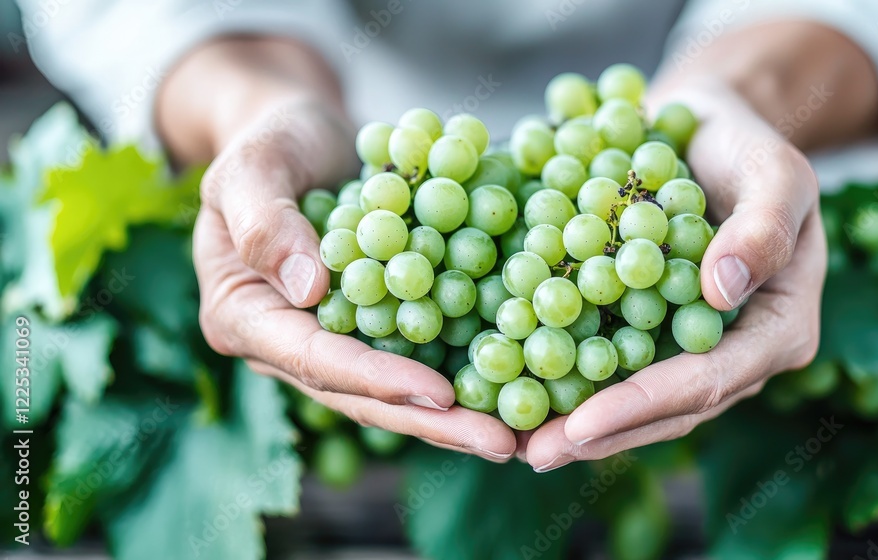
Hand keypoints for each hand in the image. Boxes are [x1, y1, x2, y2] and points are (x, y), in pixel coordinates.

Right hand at [191, 97, 515, 461]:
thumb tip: (311, 289)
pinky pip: (421, 352)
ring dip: (456, 415)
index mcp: (246, 317)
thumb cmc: (267, 143)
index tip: (438, 393)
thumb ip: (264, 222)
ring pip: (396, 390)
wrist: (302, 137)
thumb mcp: (249, 166)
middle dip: (431, 420)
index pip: (314, 360)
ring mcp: (337, 339)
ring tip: (515, 435)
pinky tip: (515, 387)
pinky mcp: (378, 323)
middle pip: (362, 395)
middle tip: (499, 442)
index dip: (376, 379)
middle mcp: (291, 344)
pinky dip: (465, 372)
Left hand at [524, 82, 824, 471]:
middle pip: (670, 408)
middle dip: (600, 434)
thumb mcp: (774, 171)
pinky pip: (612, 361)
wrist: (708, 130)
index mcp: (779, 329)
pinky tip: (518, 392)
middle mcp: (737, 353)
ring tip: (514, 443)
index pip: (711, 380)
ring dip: (577, 424)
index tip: (579, 424)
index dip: (644, 405)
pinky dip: (568, 379)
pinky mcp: (654, 329)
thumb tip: (723, 289)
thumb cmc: (749, 146)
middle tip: (531, 454)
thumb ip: (763, 226)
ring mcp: (693, 346)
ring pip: (638, 399)